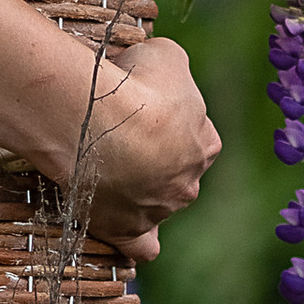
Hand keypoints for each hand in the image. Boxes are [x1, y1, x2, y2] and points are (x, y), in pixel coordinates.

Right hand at [72, 36, 219, 263]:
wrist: (99, 120)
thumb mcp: (166, 57)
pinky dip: (135, 240)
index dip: (167, 118)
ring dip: (134, 187)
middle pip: (174, 172)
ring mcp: (158, 210)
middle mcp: (187, 184)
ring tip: (100, 162)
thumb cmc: (136, 84)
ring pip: (154, 203)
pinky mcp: (127, 229)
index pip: (195, 134)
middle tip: (116, 132)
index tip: (141, 105)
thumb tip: (161, 71)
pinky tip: (121, 225)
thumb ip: (172, 70)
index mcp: (205, 145)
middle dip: (152, 155)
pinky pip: (139, 246)